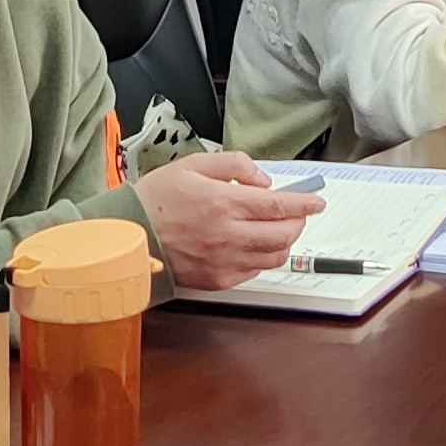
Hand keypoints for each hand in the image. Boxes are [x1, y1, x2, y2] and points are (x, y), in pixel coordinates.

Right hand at [133, 149, 325, 290]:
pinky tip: (253, 245)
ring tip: (276, 229)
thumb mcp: (192, 165)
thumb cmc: (155, 200)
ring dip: (284, 241)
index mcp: (223, 203)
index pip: (279, 205)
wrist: (129, 237)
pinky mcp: (218, 280)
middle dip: (298, 222)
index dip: (304, 203)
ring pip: (275, 256)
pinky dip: (263, 258)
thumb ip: (232, 165)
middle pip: (284, 233)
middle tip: (296, 213)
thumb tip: (262, 179)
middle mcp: (228, 235)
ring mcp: (224, 261)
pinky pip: (255, 271)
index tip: (316, 201)